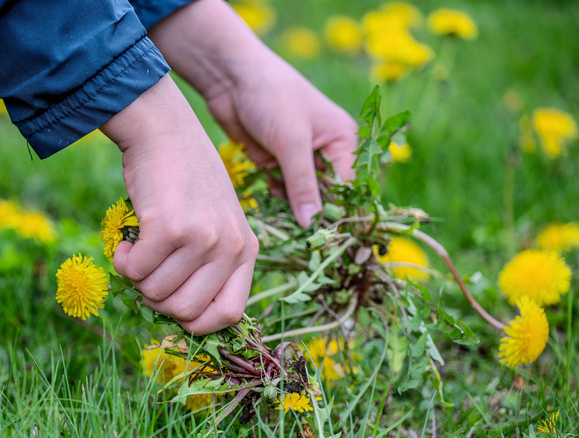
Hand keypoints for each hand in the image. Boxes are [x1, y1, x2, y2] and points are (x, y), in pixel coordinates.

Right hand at [101, 75, 258, 334]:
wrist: (164, 131)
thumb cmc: (184, 181)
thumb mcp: (216, 221)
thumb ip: (210, 264)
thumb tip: (183, 318)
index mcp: (246, 249)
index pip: (231, 314)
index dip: (197, 321)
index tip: (173, 307)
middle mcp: (230, 246)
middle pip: (186, 312)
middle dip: (157, 300)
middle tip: (147, 271)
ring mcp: (201, 237)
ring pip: (155, 294)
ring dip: (136, 277)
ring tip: (138, 247)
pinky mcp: (169, 227)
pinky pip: (134, 272)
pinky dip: (122, 261)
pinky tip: (125, 240)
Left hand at [203, 57, 357, 226]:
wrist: (230, 76)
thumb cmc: (272, 96)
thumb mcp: (291, 141)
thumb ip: (302, 183)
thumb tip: (311, 223)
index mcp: (342, 141)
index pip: (348, 187)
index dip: (339, 212)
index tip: (327, 237)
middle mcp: (325, 152)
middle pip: (326, 195)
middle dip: (313, 212)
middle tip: (301, 233)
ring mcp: (297, 158)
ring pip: (301, 196)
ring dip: (291, 206)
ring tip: (281, 213)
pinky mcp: (274, 161)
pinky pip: (280, 190)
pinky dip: (275, 196)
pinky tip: (268, 192)